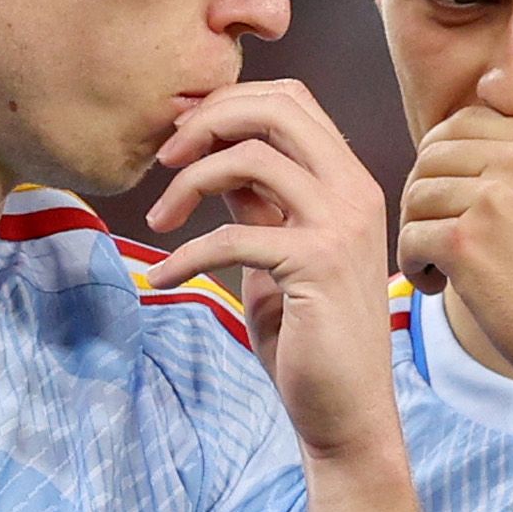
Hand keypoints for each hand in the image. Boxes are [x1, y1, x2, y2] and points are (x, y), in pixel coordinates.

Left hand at [144, 79, 398, 460]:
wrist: (346, 411)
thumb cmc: (309, 334)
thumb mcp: (280, 250)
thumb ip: (261, 201)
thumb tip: (216, 158)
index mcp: (348, 180)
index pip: (290, 100)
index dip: (228, 103)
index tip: (183, 139)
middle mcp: (354, 192)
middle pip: (274, 109)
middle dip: (206, 122)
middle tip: (163, 159)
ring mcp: (341, 226)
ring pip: (250, 158)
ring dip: (187, 183)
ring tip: (158, 221)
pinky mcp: (317, 267)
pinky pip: (232, 236)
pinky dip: (183, 255)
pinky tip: (160, 280)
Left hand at [396, 49, 512, 395]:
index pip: (467, 123)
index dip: (450, 162)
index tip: (459, 202)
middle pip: (433, 152)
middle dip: (427, 191)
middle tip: (439, 231)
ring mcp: (495, 200)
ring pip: (417, 193)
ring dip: (418, 228)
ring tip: (441, 263)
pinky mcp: (468, 244)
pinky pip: (412, 233)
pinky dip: (414, 263)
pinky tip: (439, 286)